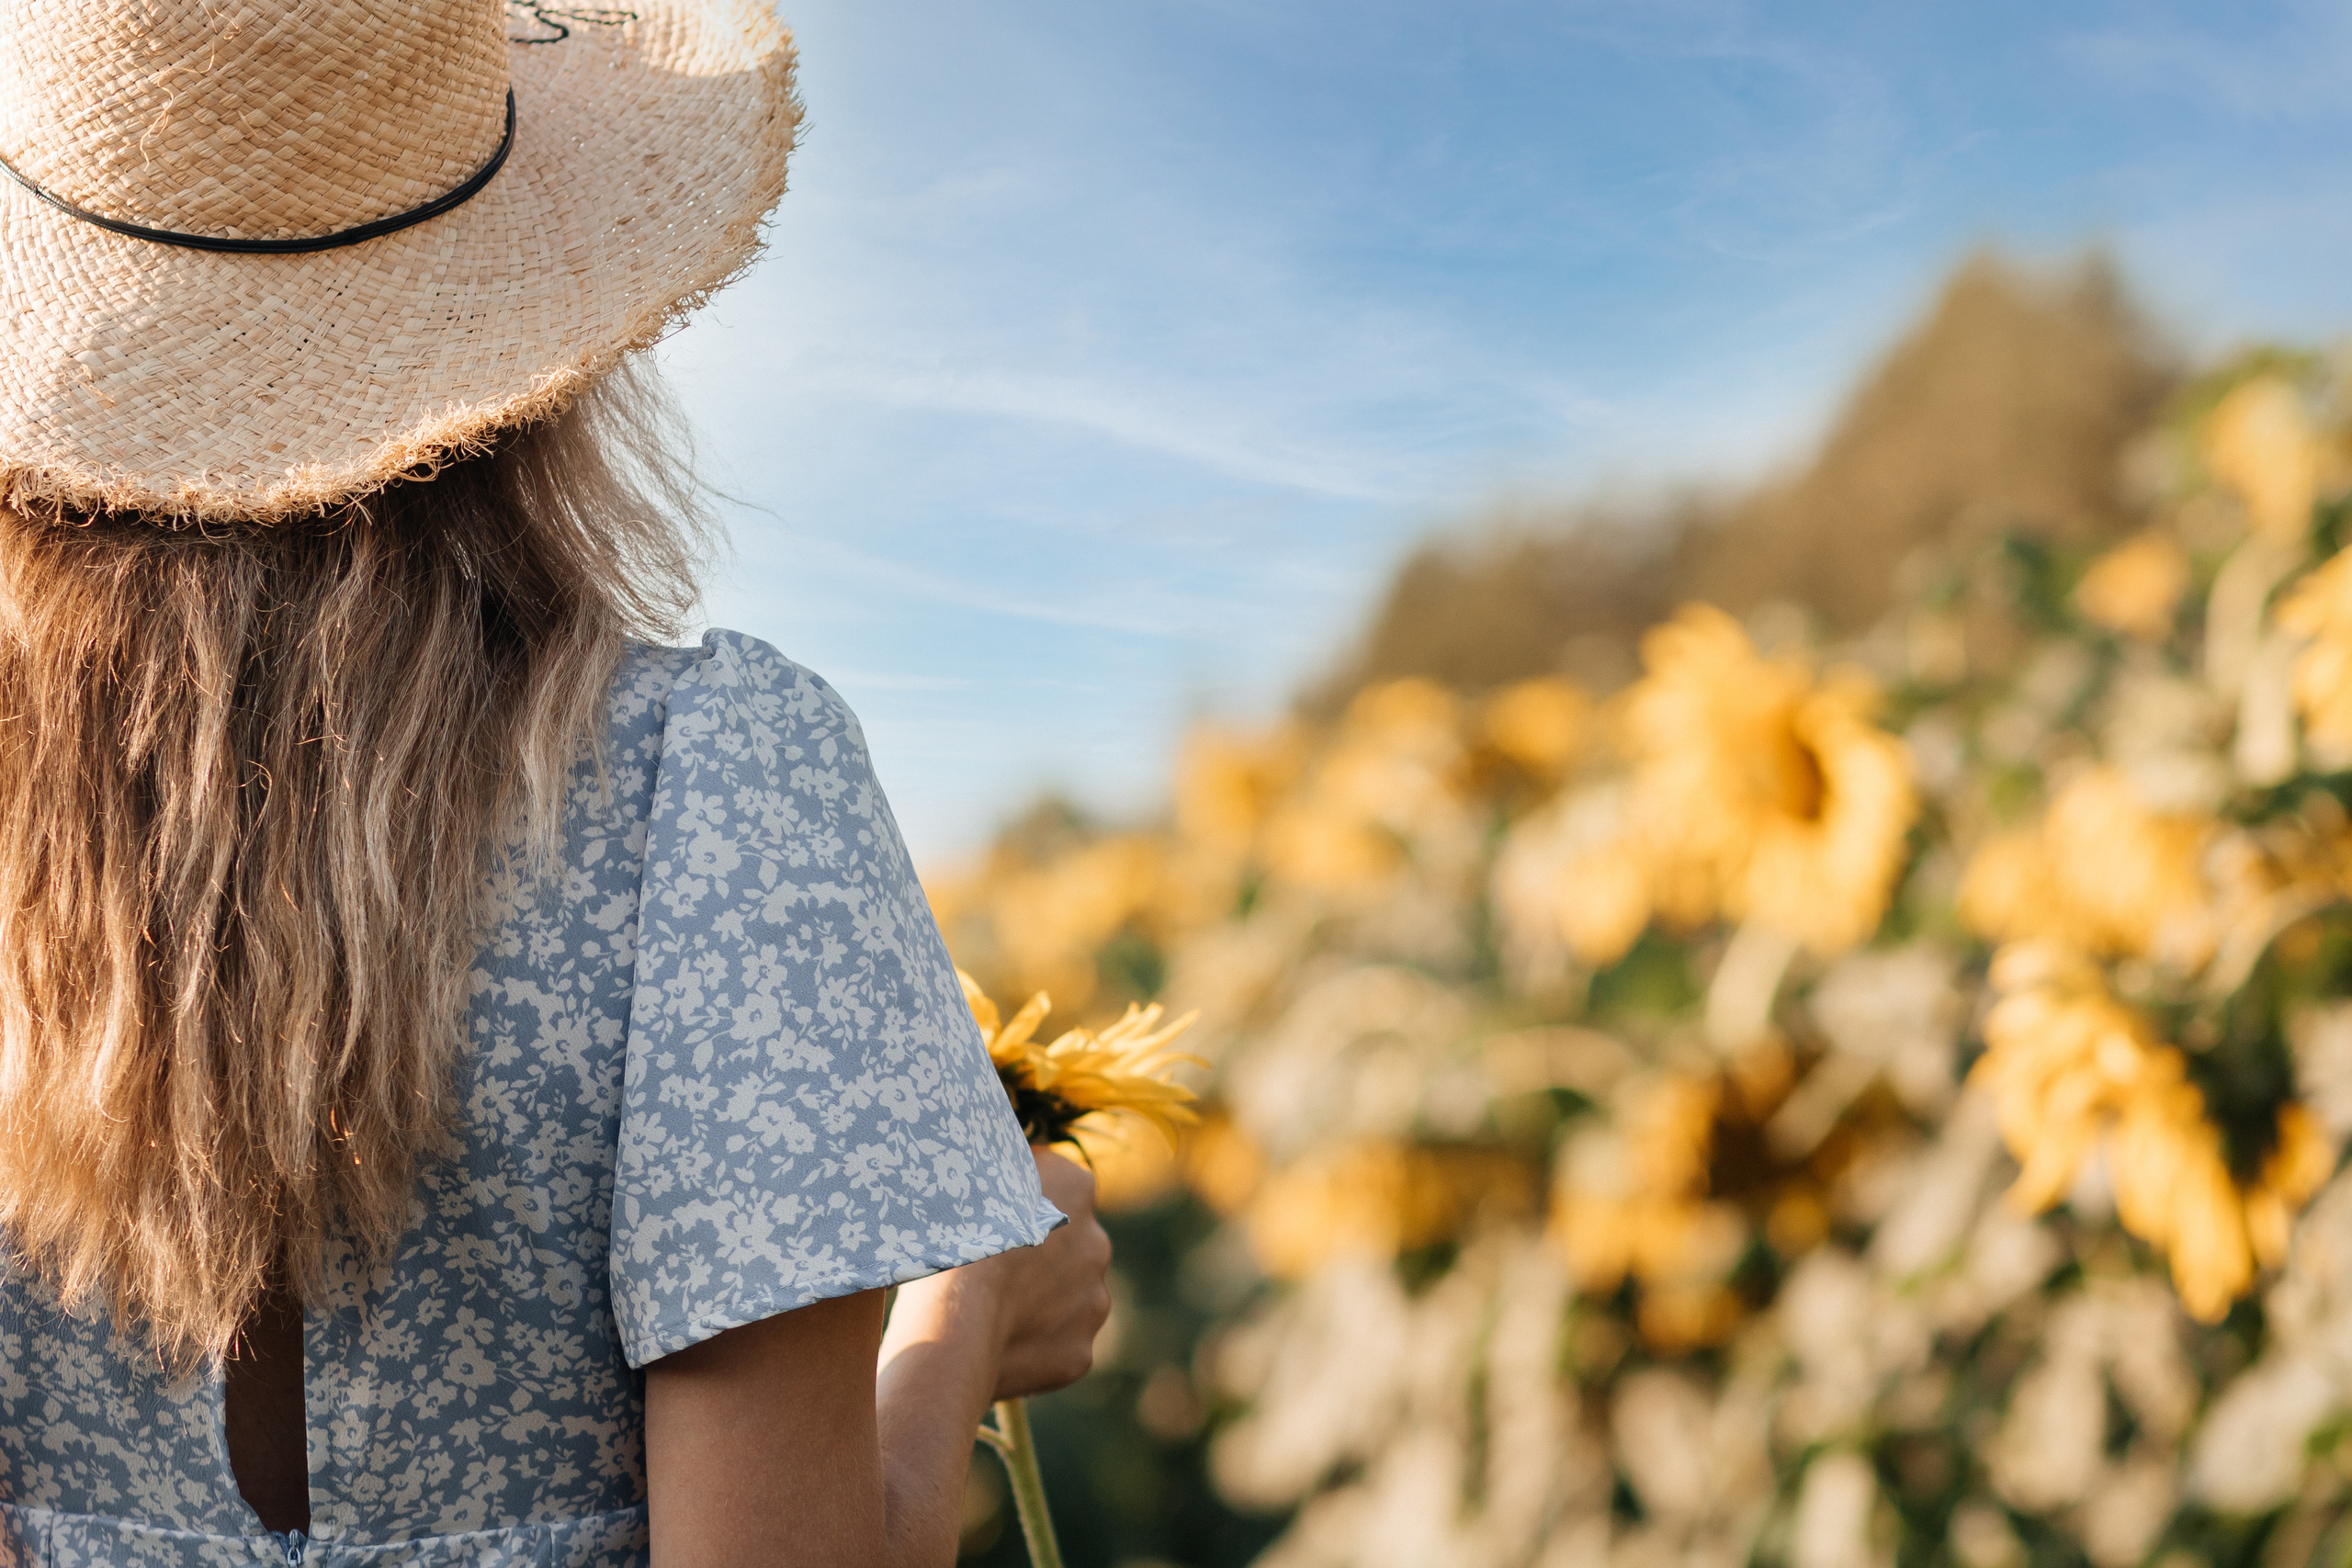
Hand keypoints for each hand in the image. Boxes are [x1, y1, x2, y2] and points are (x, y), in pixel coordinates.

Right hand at [886, 1147, 1112, 1401]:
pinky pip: (1056, 1345)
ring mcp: (1093, 1300)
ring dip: (1037, 1303)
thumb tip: (992, 1174)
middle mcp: (1096, 1241)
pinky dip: (1031, 1348)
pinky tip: (995, 1348)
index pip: (1053, 1183)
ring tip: (986, 1314)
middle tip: (983, 1271)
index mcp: (1073, 1187)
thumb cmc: (948, 1243)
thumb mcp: (965, 1181)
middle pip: (1065, 1244)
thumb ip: (994, 1174)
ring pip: (1065, 1297)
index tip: (985, 1218)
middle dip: (1034, 1256)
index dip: (1016, 1202)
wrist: (955, 1326)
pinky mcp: (1080, 1353)